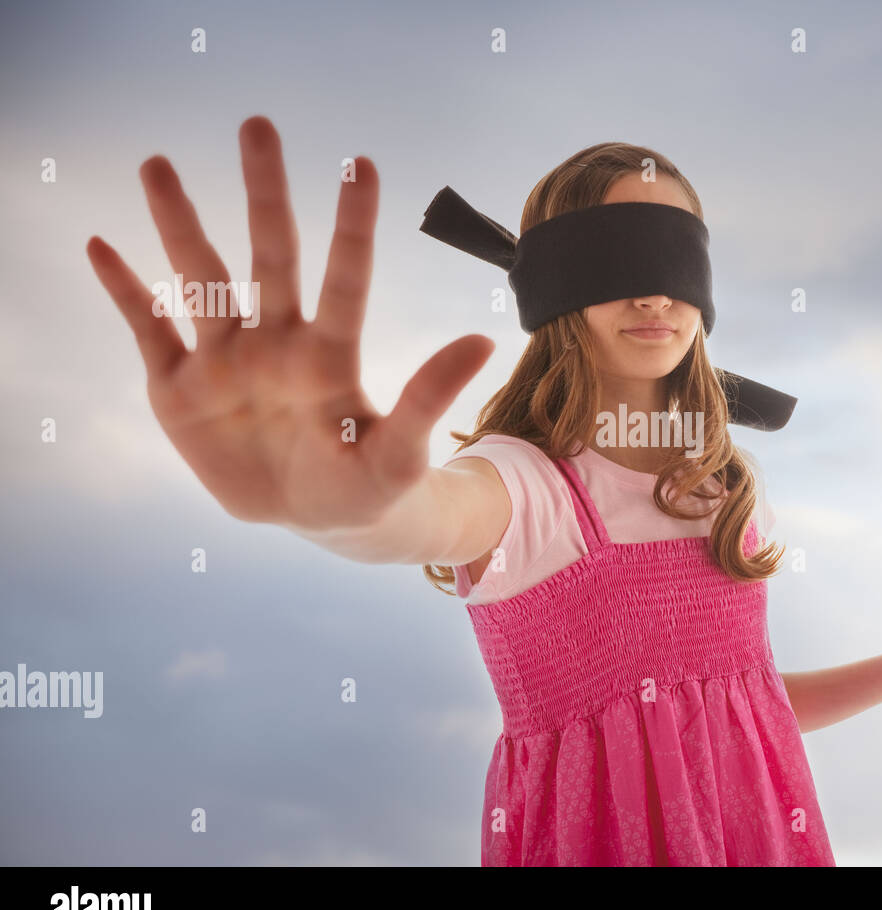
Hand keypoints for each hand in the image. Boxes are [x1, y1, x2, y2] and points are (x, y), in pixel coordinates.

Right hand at [87, 116, 493, 529]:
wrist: (318, 520)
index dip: (352, 225)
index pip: (345, 277)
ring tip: (158, 164)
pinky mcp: (180, 389)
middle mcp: (277, 342)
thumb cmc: (366, 484)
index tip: (363, 164)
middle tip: (258, 124)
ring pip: (202, 279)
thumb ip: (429, 397)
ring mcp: (226, 360)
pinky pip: (150, 330)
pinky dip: (126, 292)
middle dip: (264, 193)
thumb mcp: (399, 452)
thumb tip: (484, 340)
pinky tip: (103, 246)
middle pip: (270, 256)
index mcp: (331, 354)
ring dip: (179, 224)